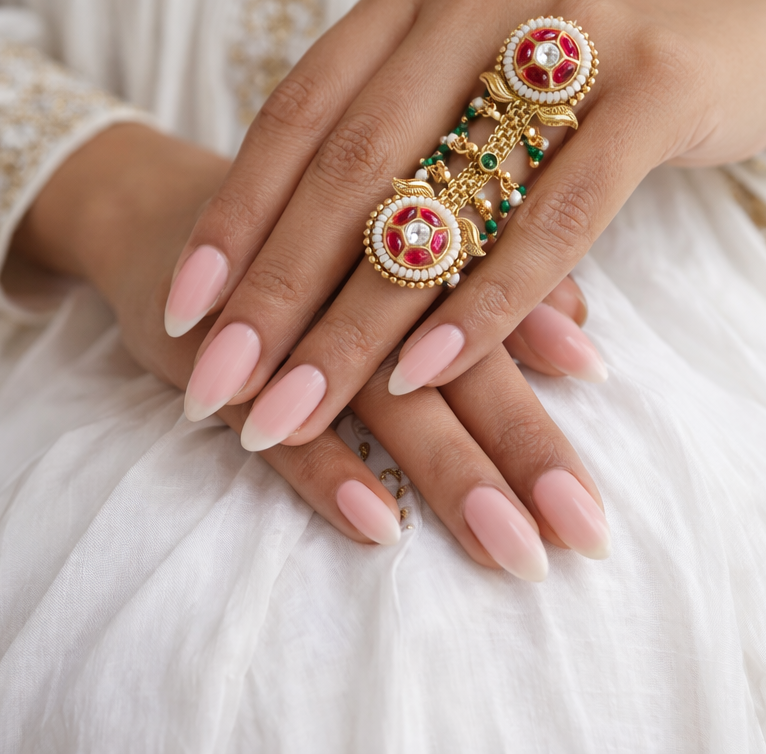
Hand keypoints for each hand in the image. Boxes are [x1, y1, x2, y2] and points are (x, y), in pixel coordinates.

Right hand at [12, 123, 610, 577]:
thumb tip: (584, 324)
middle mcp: (362, 276)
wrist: (167, 219)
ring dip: (449, 468)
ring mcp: (290, 309)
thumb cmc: (298, 238)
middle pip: (457, 367)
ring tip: (510, 545)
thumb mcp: (388, 247)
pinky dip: (327, 465)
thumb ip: (485, 278)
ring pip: (384, 394)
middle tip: (582, 536)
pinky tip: (378, 521)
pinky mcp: (221, 338)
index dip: (547, 414)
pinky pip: (276, 410)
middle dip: (523, 451)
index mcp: (413, 247)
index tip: (599, 498)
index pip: (497, 336)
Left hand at [169, 0, 765, 441]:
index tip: (184, 312)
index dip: (235, 218)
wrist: (726, 39)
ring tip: (294, 406)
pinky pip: (552, 219)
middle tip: (219, 387)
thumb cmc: (568, 93)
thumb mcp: (466, 106)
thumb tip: (282, 298)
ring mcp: (568, 31)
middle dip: (276, 289)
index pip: (298, 115)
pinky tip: (420, 377)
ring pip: (441, 199)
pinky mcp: (652, 86)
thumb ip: (392, 166)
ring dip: (359, 322)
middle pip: (352, 165)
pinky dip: (483, 306)